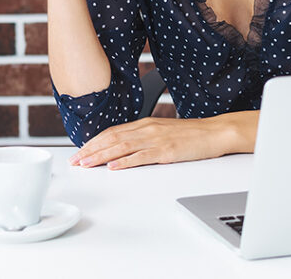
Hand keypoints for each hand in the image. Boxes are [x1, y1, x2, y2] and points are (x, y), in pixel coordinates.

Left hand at [68, 112, 259, 169]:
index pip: (113, 132)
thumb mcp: (164, 131)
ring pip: (122, 148)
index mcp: (146, 124)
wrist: (216, 132)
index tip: (79, 151)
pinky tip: (114, 167)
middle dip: (90, 151)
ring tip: (86, 164)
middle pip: (112, 139)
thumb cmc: (193, 134)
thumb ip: (144, 136)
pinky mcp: (166, 151)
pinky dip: (125, 162)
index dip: (94, 142)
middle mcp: (148, 129)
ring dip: (101, 157)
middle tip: (74, 161)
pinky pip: (142, 157)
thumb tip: (125, 146)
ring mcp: (157, 140)